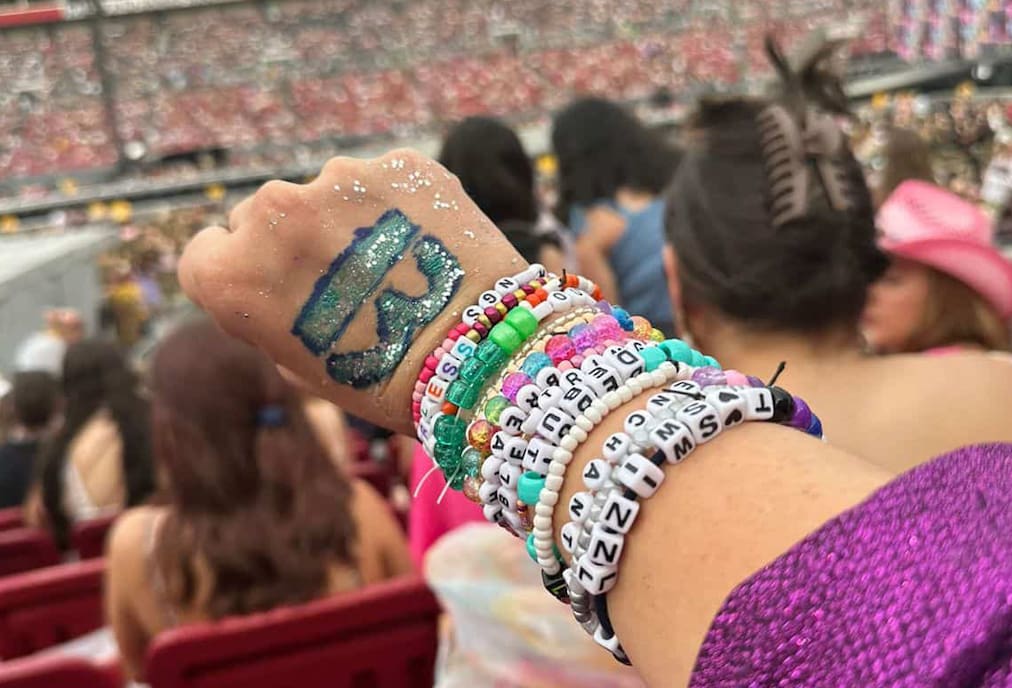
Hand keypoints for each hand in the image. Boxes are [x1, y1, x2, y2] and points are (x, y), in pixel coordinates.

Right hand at [179, 149, 522, 433]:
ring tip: (392, 269)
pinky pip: (381, 181)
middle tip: (341, 283)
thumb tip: (280, 283)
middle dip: (292, 242)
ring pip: (325, 193)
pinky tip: (423, 247)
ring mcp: (340, 178)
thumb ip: (270, 312)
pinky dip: (396, 207)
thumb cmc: (385, 379)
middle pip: (262, 215)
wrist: (481, 357)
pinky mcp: (400, 164)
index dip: (240, 274)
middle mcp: (276, 212)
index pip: (206, 250)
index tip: (274, 290)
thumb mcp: (301, 366)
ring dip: (346, 220)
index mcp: (234, 271)